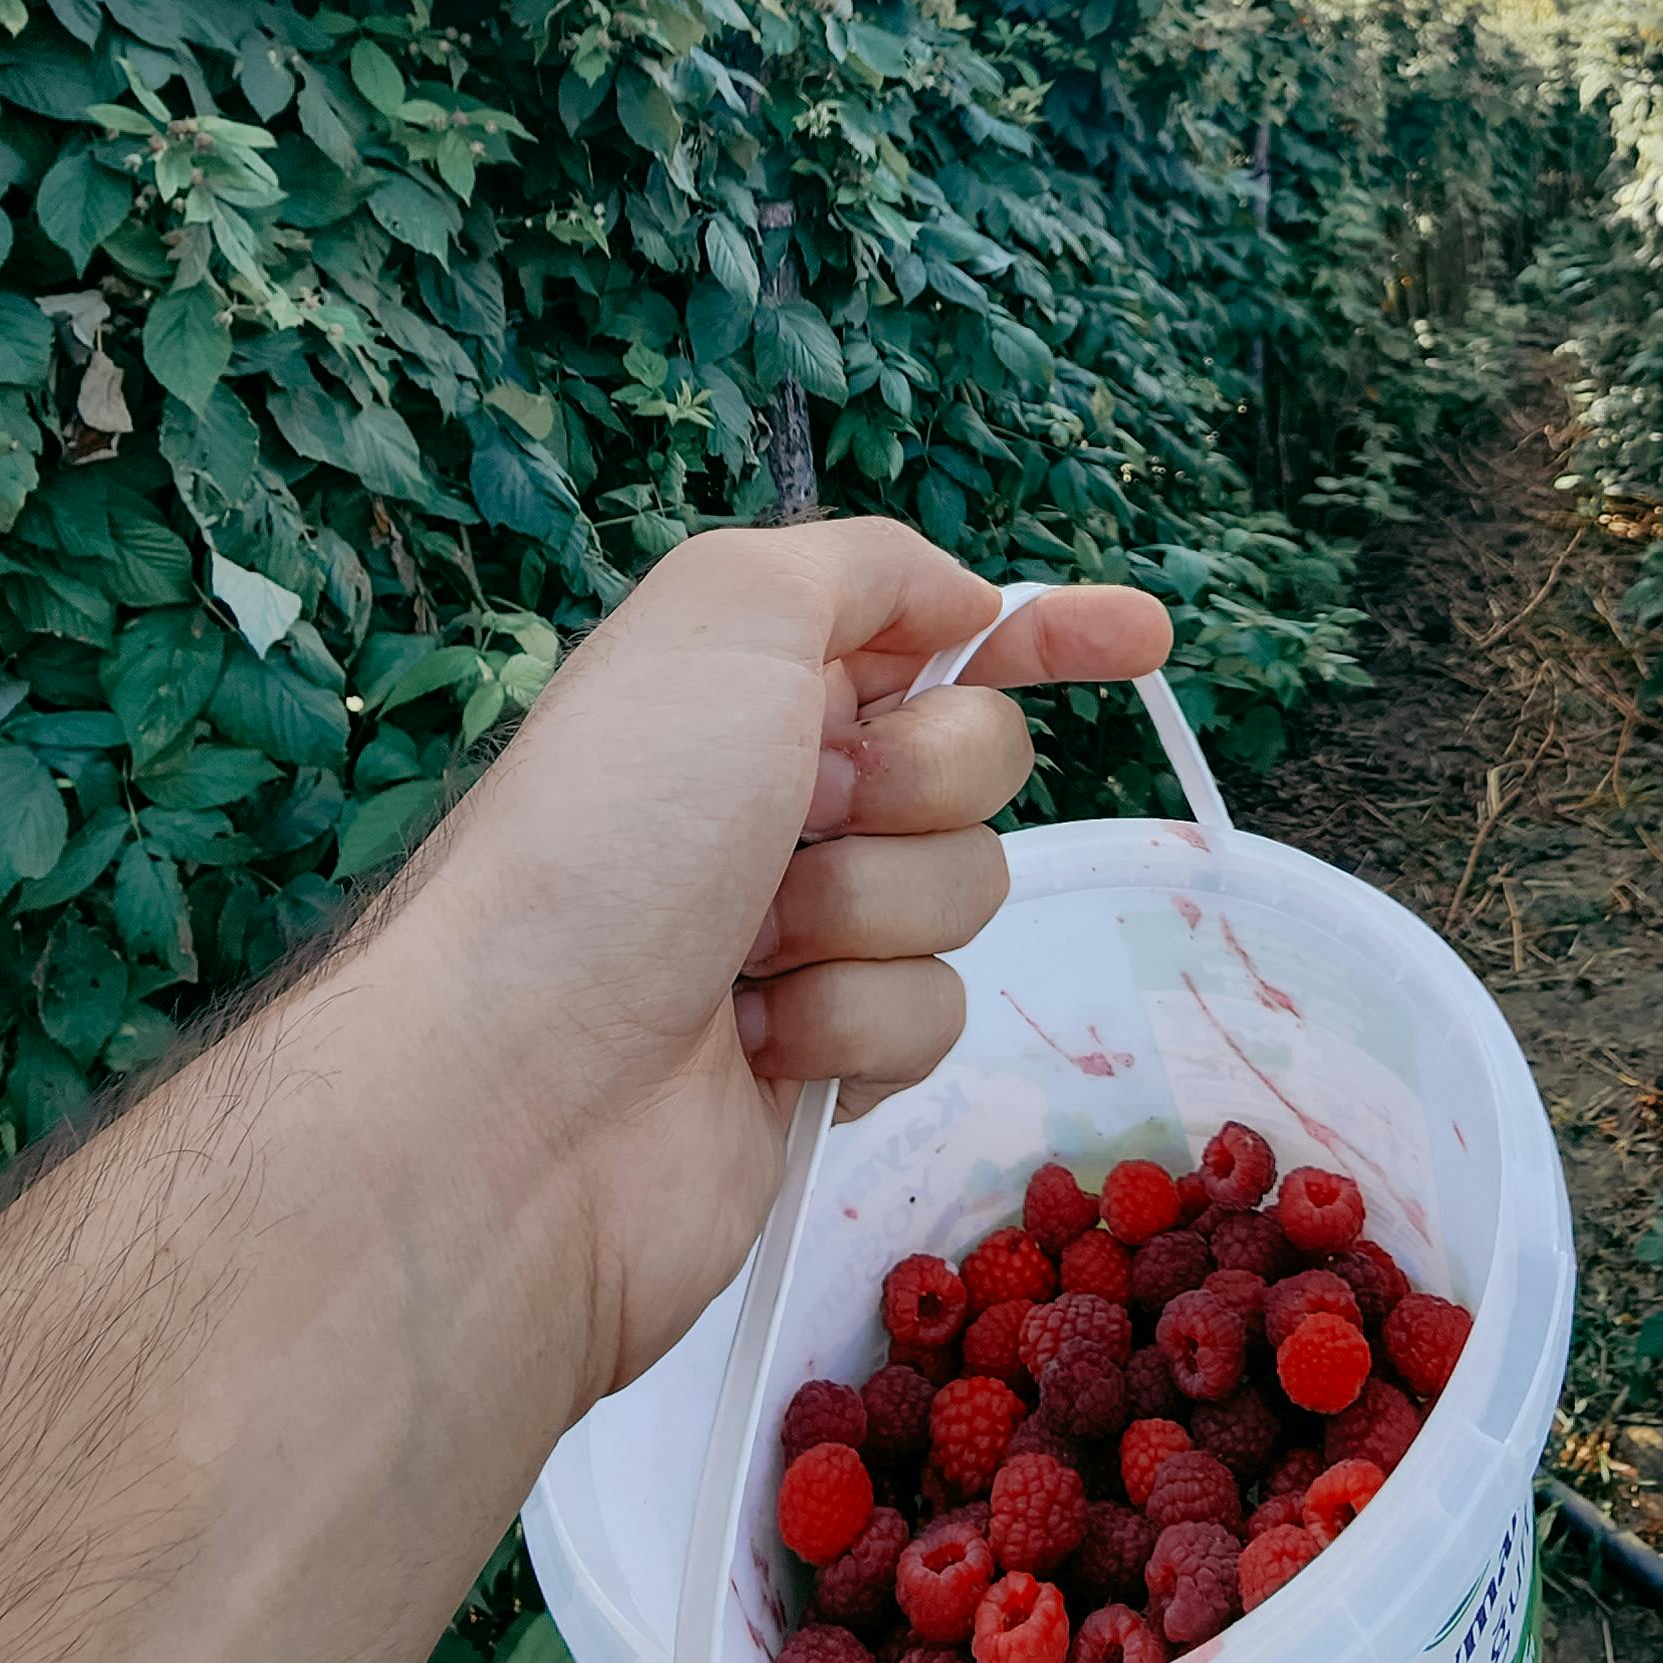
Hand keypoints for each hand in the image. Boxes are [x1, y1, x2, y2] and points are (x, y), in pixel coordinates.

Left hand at [364, 519, 1169, 1391]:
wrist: (520, 1096)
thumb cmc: (606, 836)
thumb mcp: (724, 616)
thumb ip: (862, 567)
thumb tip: (965, 602)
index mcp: (748, 685)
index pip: (932, 632)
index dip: (1042, 627)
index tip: (1142, 635)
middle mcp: (774, 800)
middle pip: (976, 761)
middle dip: (918, 783)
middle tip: (804, 815)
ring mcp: (802, 934)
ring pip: (967, 891)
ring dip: (871, 912)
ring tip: (750, 954)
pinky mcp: (826, 1060)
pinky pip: (937, 1015)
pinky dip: (857, 1023)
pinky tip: (758, 1046)